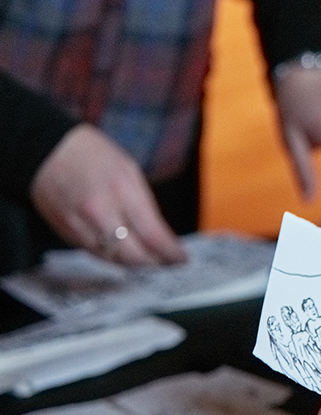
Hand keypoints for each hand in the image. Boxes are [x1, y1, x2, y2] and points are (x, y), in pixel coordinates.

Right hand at [29, 125, 185, 265]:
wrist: (46, 151)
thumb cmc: (91, 154)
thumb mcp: (129, 170)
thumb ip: (144, 203)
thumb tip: (158, 233)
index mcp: (123, 192)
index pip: (152, 235)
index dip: (170, 253)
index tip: (180, 258)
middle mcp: (100, 212)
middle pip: (133, 255)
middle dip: (154, 262)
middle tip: (167, 262)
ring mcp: (80, 225)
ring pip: (112, 259)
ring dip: (134, 264)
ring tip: (150, 260)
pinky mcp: (66, 232)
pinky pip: (94, 253)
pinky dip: (112, 257)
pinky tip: (124, 254)